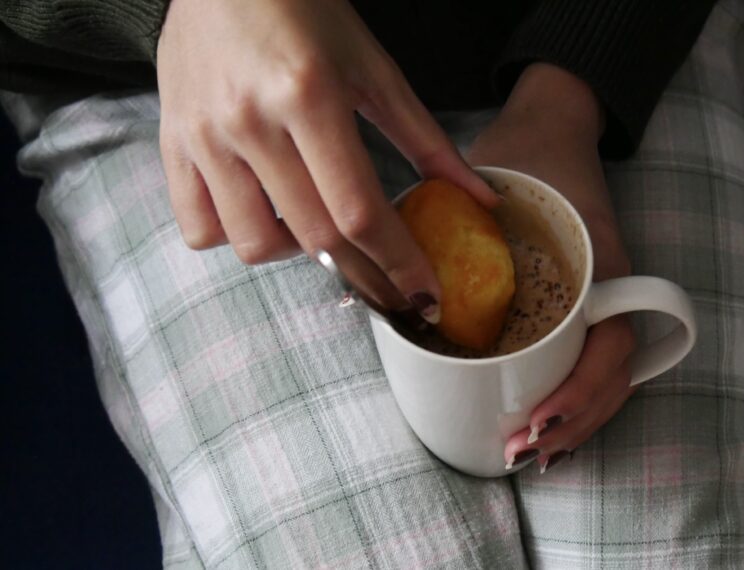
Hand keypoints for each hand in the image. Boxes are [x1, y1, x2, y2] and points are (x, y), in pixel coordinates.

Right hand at [156, 0, 497, 316]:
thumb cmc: (304, 10)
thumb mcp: (373, 66)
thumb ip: (424, 137)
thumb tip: (477, 199)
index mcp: (308, 94)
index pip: (358, 210)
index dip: (399, 262)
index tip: (425, 295)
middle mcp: (249, 122)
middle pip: (314, 236)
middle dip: (365, 274)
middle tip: (393, 286)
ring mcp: (203, 137)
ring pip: (253, 244)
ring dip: (298, 256)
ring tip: (319, 229)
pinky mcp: (172, 144)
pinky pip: (200, 228)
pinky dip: (236, 237)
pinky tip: (265, 213)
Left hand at [467, 63, 637, 473]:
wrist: (554, 125)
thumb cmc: (522, 155)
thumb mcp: (482, 187)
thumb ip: (444, 234)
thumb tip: (368, 296)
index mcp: (600, 263)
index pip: (612, 344)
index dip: (582, 392)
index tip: (535, 419)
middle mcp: (611, 287)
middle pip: (614, 375)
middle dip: (572, 421)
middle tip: (517, 448)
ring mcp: (606, 297)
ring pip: (610, 376)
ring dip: (576, 420)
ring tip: (526, 450)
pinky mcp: (588, 303)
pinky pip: (594, 357)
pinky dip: (575, 396)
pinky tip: (543, 423)